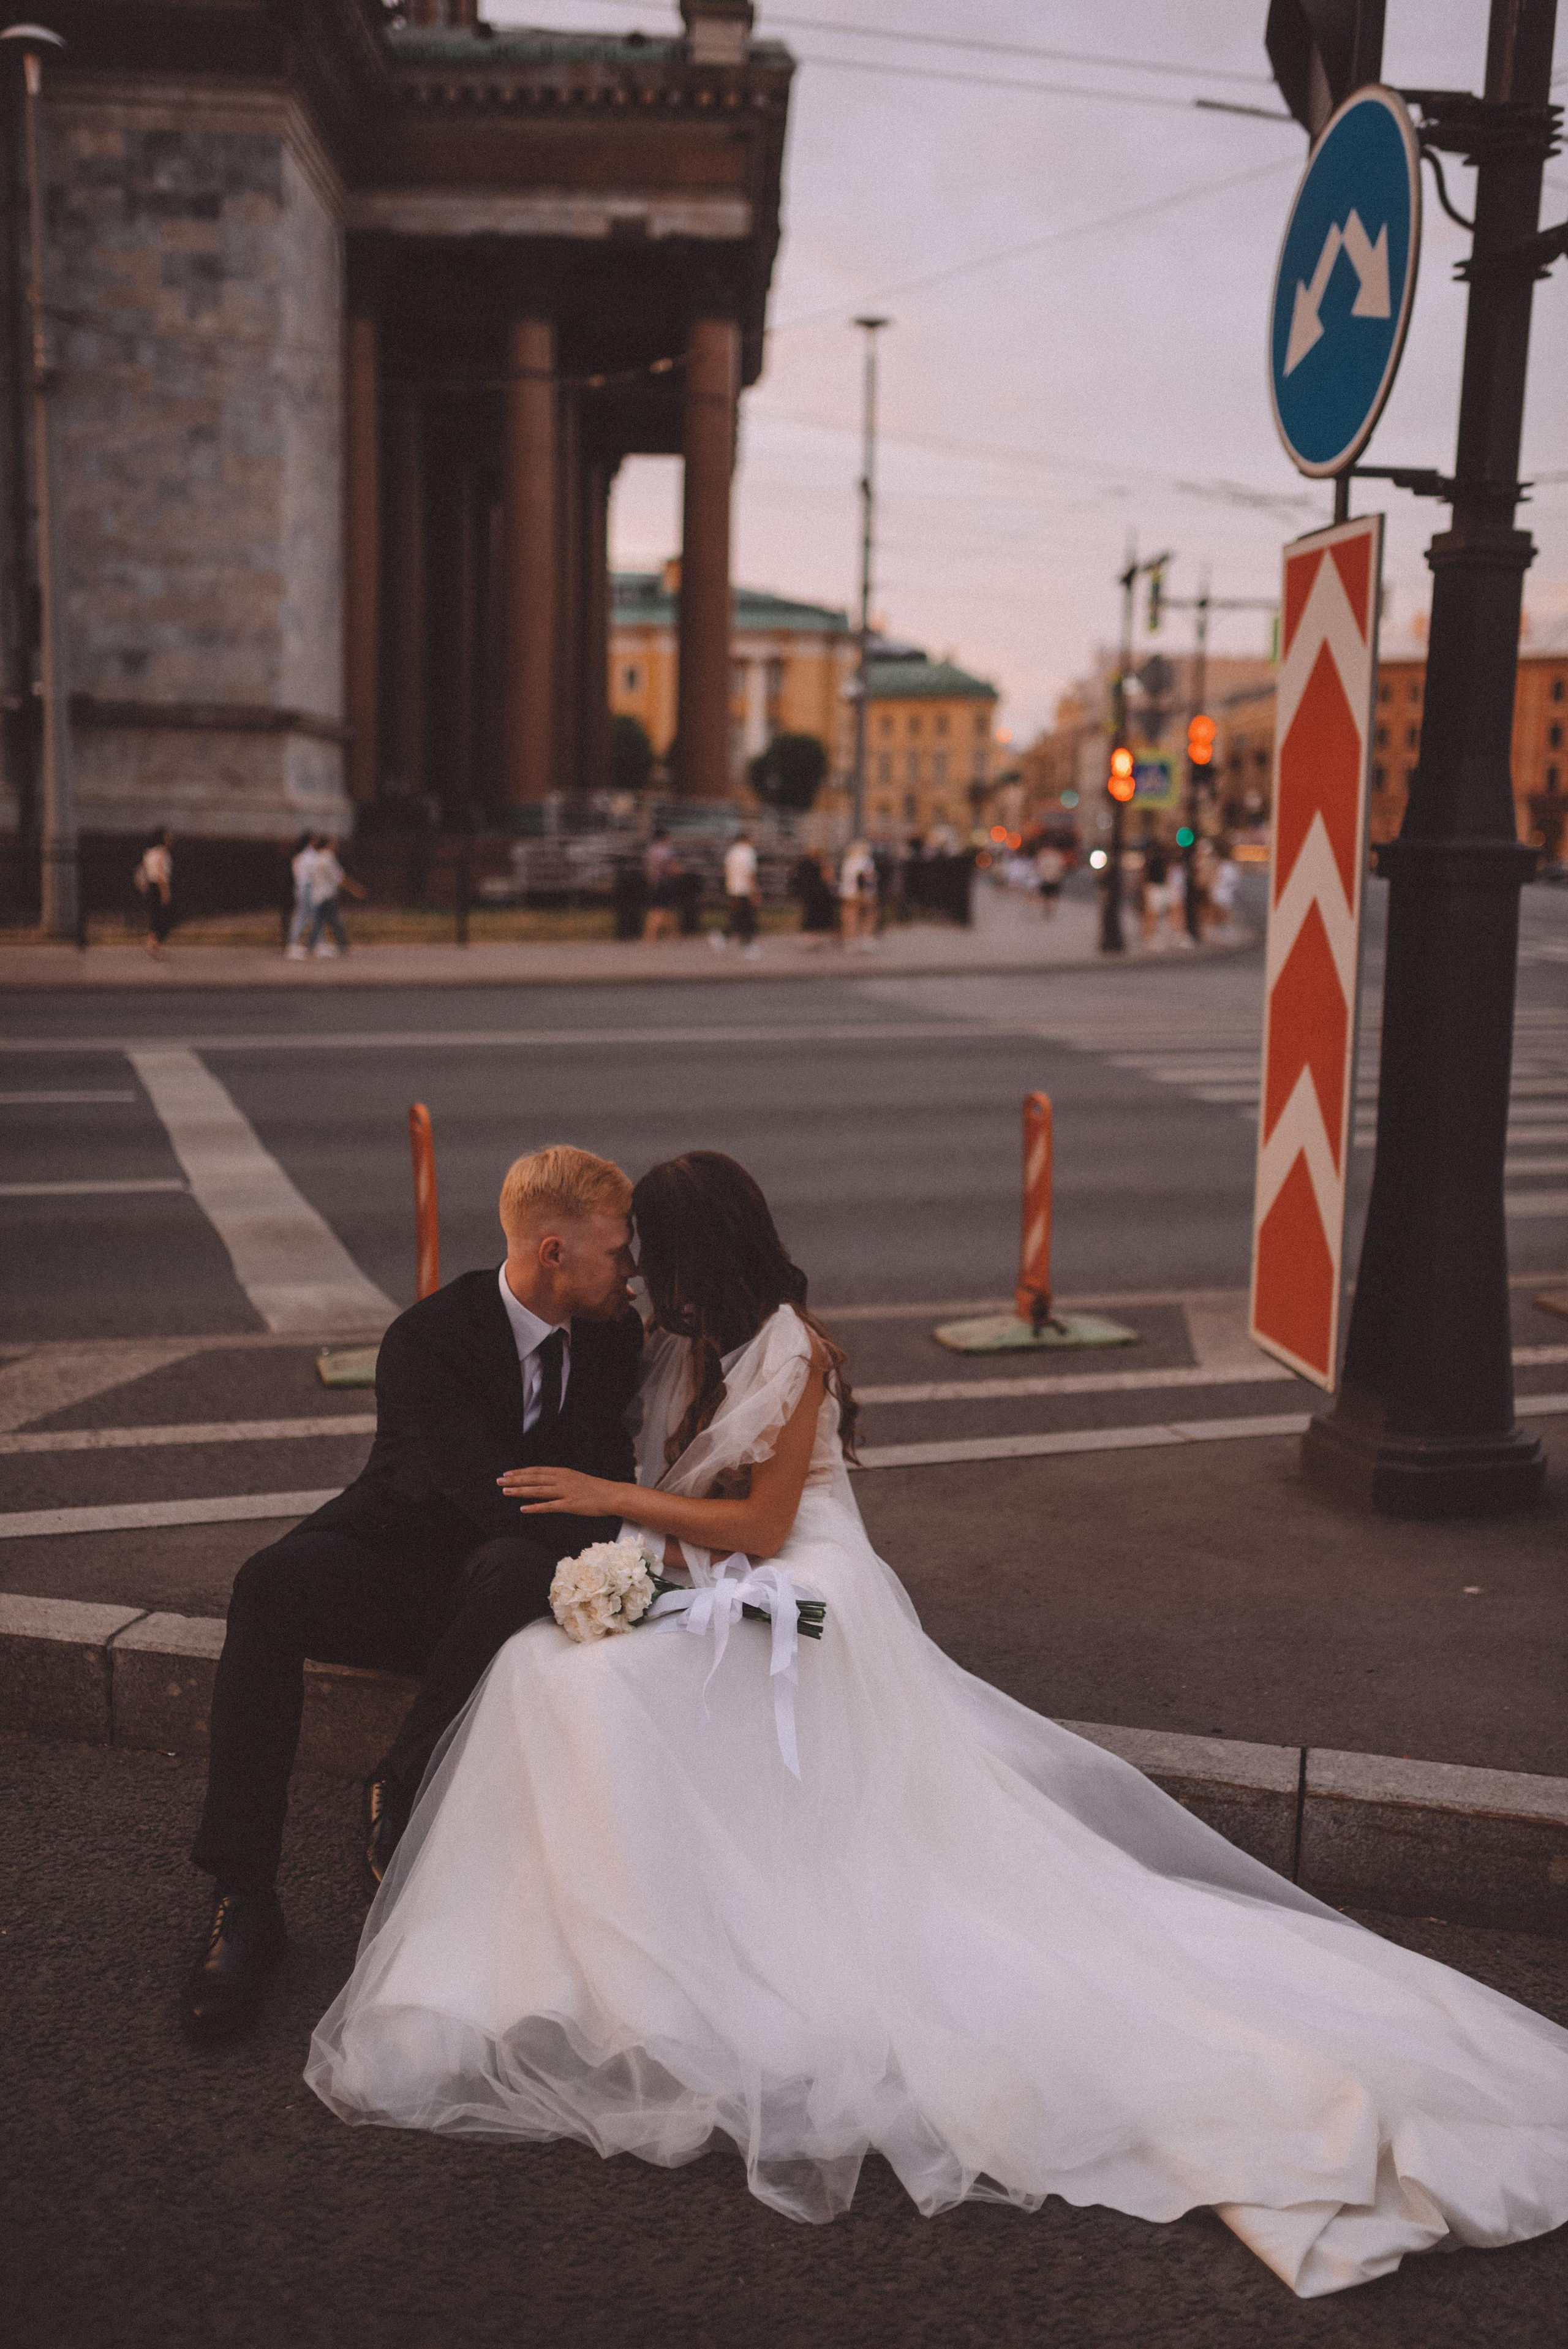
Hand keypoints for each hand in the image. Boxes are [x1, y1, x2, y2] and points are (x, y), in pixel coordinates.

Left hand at [498, 1465, 621, 1517]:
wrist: (612, 1495)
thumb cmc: (596, 1488)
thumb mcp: (576, 1478)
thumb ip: (561, 1479)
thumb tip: (547, 1481)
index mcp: (563, 1472)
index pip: (537, 1470)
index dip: (521, 1472)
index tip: (508, 1473)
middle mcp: (562, 1479)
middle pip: (534, 1478)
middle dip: (515, 1480)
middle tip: (499, 1481)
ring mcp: (565, 1492)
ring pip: (538, 1490)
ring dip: (520, 1491)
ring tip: (505, 1492)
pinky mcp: (569, 1505)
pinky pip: (549, 1506)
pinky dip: (535, 1507)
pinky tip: (523, 1508)